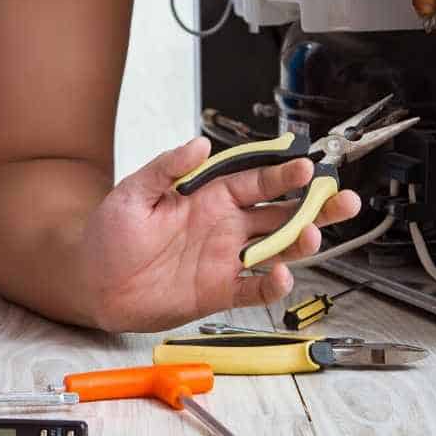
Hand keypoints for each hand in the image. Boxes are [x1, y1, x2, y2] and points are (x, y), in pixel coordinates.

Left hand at [80, 136, 361, 331]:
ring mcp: (224, 259)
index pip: (255, 182)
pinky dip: (270, 285)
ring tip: (315, 236)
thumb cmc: (111, 232)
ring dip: (299, 242)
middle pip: (278, 213)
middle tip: (342, 199)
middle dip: (312, 206)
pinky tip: (282, 277)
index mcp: (209, 197)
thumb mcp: (133, 192)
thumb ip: (167, 168)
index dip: (282, 176)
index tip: (307, 168)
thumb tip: (198, 143)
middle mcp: (224, 225)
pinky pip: (252, 289)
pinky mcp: (218, 291)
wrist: (93, 281)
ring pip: (274, 249)